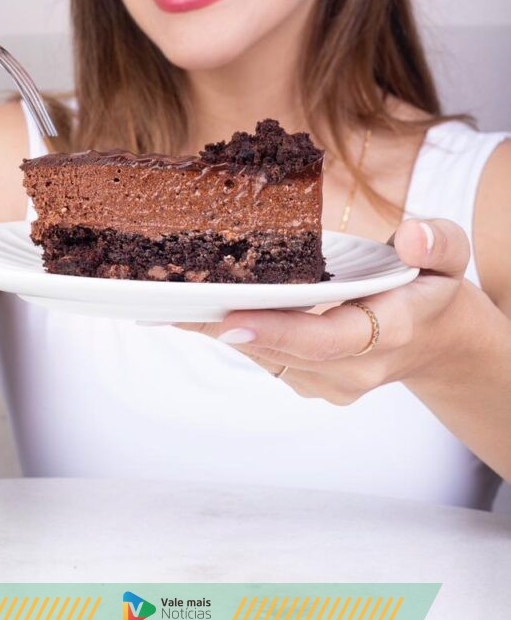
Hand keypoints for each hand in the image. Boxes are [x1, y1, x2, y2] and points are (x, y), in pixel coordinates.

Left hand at [171, 218, 470, 404]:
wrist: (437, 341)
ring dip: (215, 328)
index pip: (330, 340)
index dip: (278, 332)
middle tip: (171, 295)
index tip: (230, 320)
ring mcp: (328, 382)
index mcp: (390, 333)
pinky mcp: (307, 379)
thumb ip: (438, 243)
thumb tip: (410, 237)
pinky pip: (260, 356)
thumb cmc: (434, 290)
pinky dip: (227, 330)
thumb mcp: (452, 256)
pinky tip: (189, 305)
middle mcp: (355, 369)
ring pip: (262, 356)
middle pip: (281, 350)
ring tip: (167, 294)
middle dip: (224, 324)